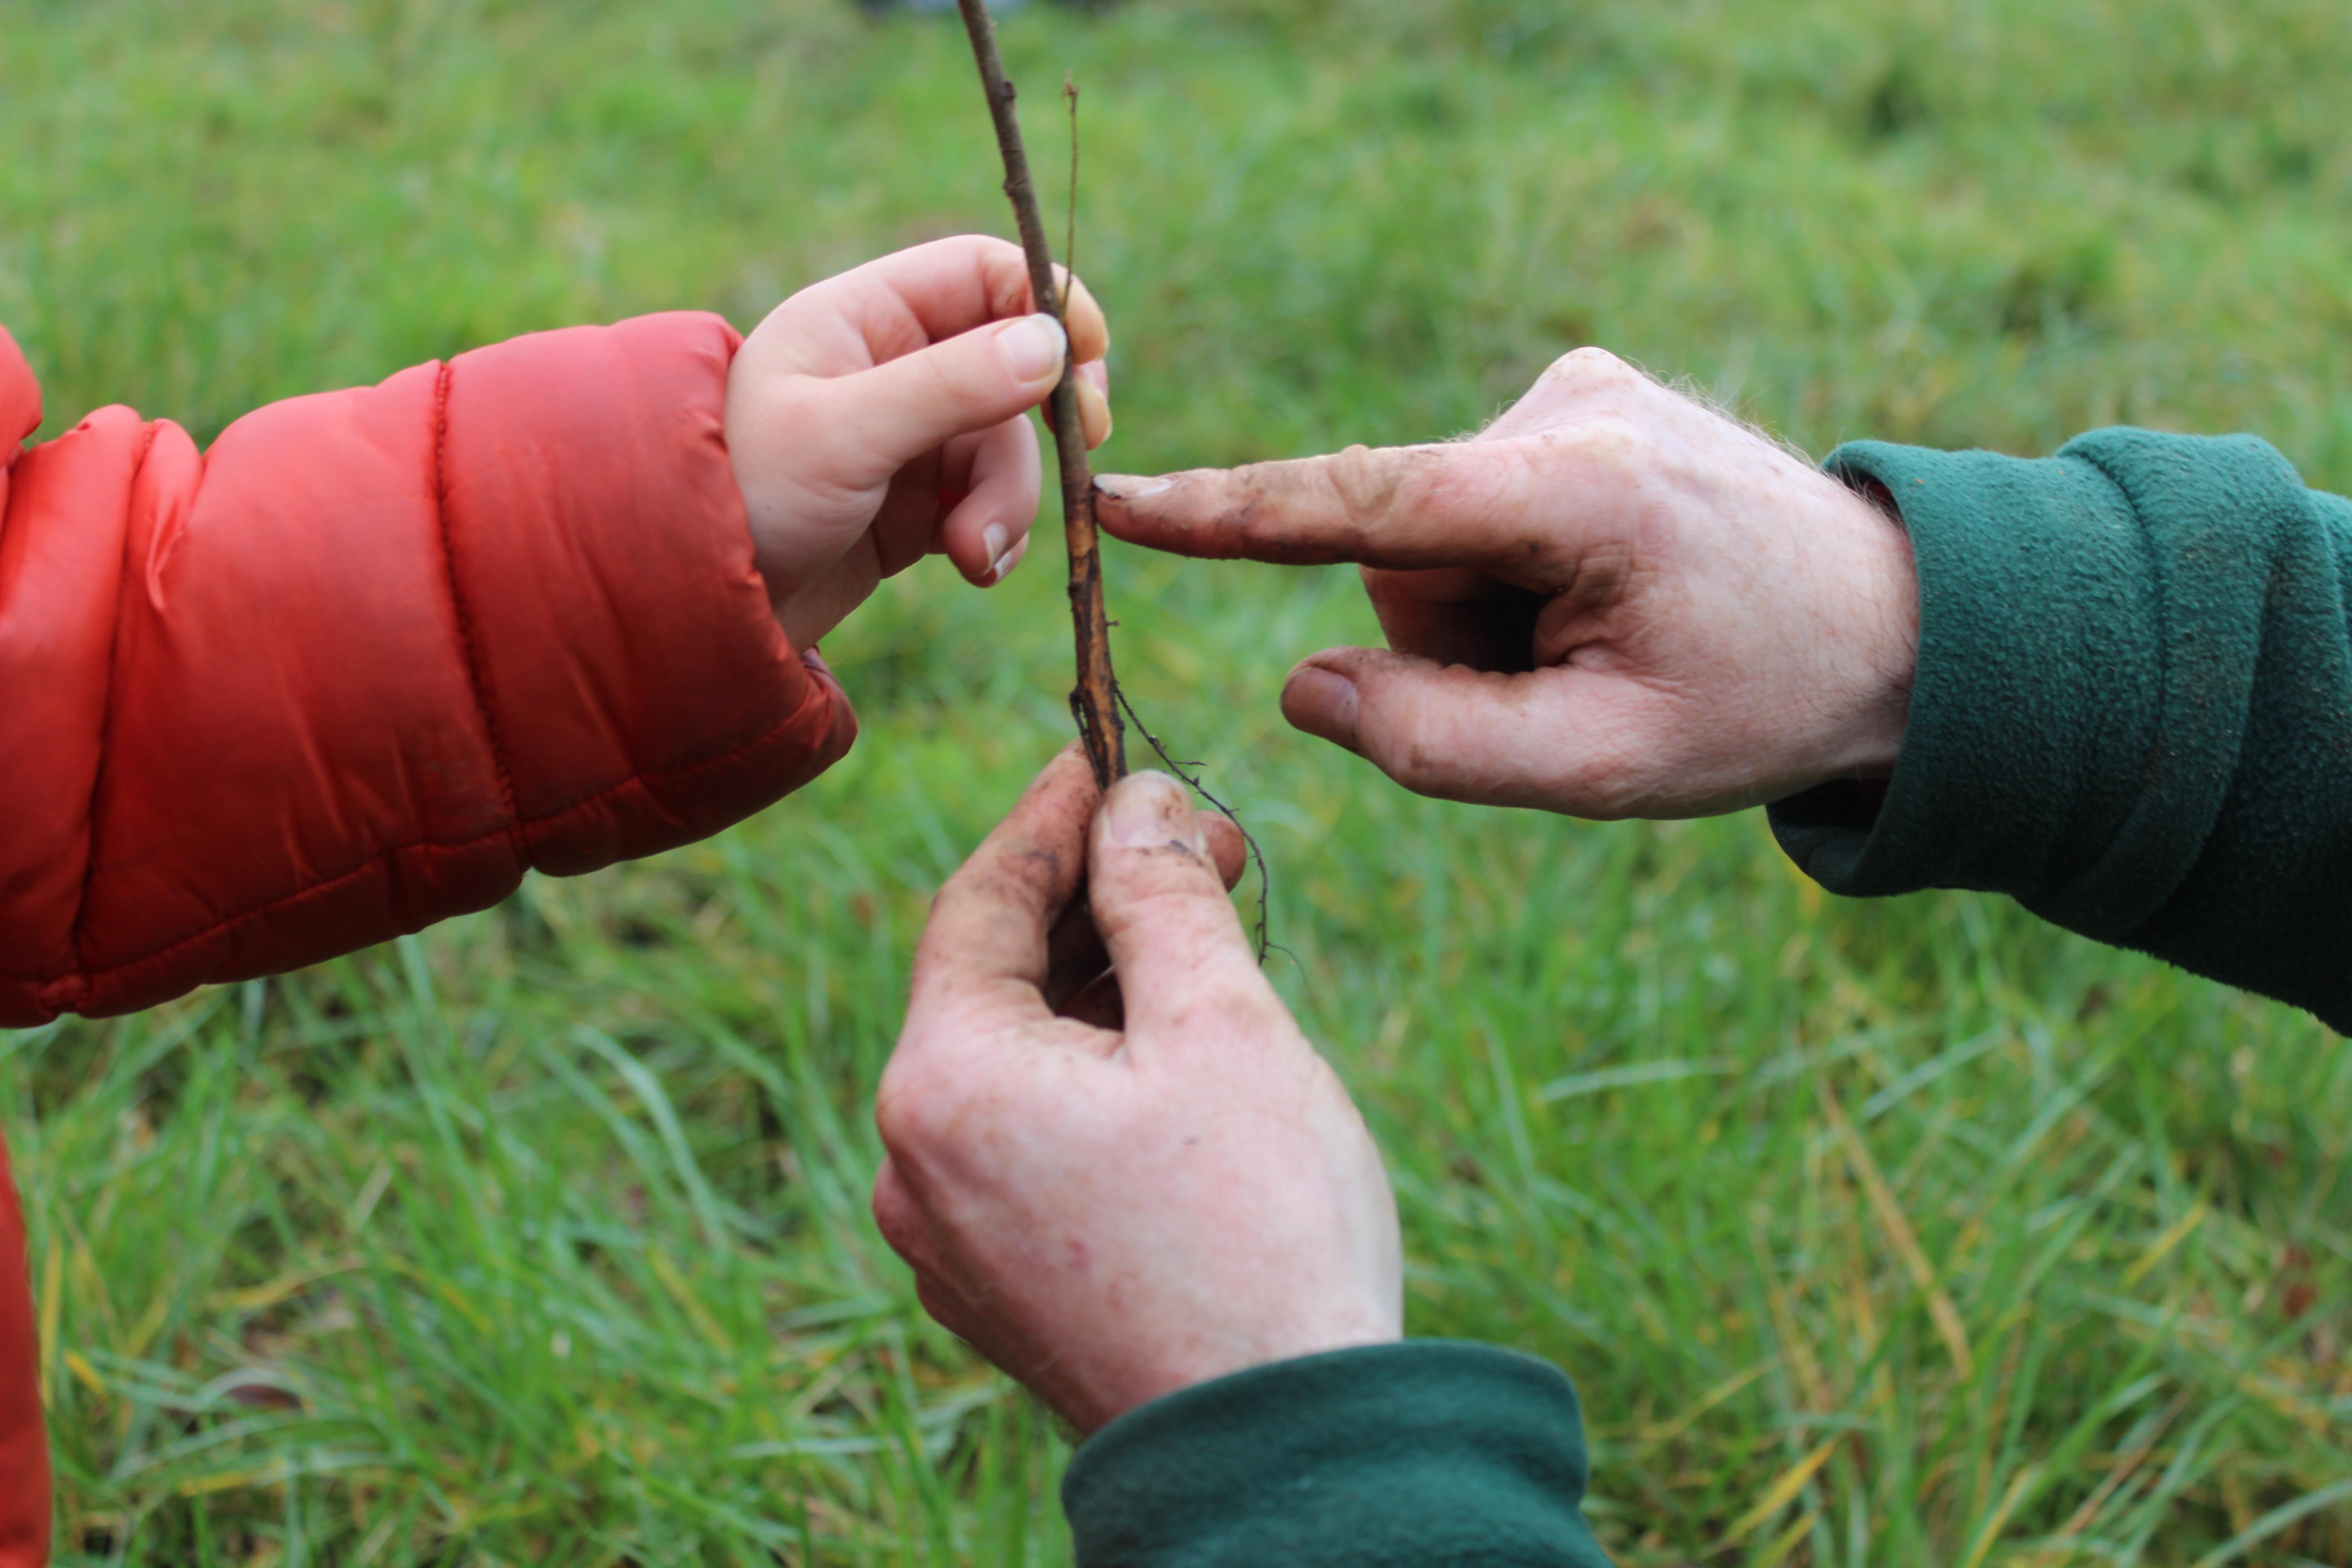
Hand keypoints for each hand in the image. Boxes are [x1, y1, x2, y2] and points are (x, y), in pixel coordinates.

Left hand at [726, 236, 1111, 649]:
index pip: (982, 272)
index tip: (1088, 359)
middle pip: (1012, 368)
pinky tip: (973, 567)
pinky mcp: (911, 509)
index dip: (1047, 302)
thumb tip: (1052, 345)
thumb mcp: (844, 434)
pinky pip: (988, 505)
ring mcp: (904, 440)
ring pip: (1006, 448)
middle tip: (1082, 452)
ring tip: (974, 553)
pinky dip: (995, 535)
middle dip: (1042, 421)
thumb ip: (950, 387)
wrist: (683, 607)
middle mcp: (888, 368)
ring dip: (1010, 501)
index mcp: (861, 317)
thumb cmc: (740, 497)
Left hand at [872, 748, 1401, 1433]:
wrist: (1283, 1455)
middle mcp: (913, 1161)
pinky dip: (1090, 1075)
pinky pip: (1027, 1139)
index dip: (1051, 816)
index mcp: (943, 1080)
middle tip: (1203, 843)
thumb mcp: (1219, 1020)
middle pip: (992, 980)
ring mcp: (948, 1237)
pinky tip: (1173, 1049)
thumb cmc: (1260, 1227)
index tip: (1110, 756)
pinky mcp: (999, 1288)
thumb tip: (1134, 803)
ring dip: (1101, 988)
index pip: (980, 900)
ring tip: (1207, 937)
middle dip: (1096, 901)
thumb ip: (1161, 890)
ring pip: (1014, 1062)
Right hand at [1093, 348, 1918, 817]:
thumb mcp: (1604, 766)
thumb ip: (1435, 742)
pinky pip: (1477, 507)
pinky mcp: (1582, 397)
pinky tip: (1619, 590)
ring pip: (1437, 541)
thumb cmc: (1766, 704)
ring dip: (1492, 614)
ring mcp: (1577, 388)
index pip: (1362, 504)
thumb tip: (1299, 686)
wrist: (1911, 626)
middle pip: (1402, 556)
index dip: (1233, 515)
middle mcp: (1567, 406)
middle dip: (1457, 640)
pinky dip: (1516, 572)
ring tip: (1612, 636)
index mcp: (1579, 491)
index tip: (1124, 504)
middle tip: (1581, 680)